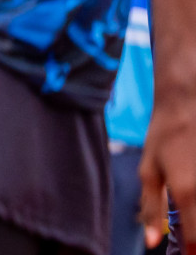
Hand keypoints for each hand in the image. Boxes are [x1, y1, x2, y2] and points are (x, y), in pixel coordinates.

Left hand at [141, 81, 195, 248]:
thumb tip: (151, 241)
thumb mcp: (149, 170)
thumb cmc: (164, 135)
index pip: (195, 240)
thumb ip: (151, 207)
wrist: (187, 101)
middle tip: (190, 237)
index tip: (188, 253)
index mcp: (187, 194)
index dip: (192, 250)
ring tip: (191, 210)